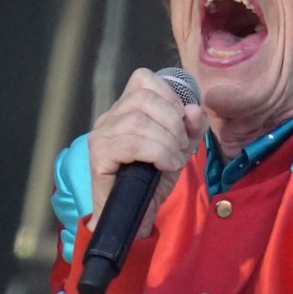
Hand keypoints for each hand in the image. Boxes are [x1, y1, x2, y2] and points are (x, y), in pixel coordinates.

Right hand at [87, 68, 204, 237]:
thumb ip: (191, 127)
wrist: (136, 214)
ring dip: (167, 142)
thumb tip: (193, 109)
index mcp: (126, 109)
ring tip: (174, 160)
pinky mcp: (99, 155)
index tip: (182, 122)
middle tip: (181, 146)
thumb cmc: (154, 179)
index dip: (170, 96)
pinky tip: (164, 166)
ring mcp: (101, 135)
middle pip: (143, 98)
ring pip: (139, 122)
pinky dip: (157, 153)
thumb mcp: (181, 148)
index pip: (144, 79)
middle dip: (172, 122)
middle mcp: (109, 117)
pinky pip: (132, 143)